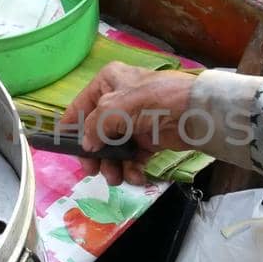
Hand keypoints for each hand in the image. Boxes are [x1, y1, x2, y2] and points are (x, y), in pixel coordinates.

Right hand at [60, 62, 197, 185]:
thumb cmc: (154, 101)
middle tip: (94, 172)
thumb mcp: (116, 108)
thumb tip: (86, 145)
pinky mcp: (148, 138)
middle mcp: (118, 100)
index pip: (80, 107)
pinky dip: (132, 168)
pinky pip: (132, 156)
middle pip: (96, 133)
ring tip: (117, 179)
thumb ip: (94, 126)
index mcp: (108, 82)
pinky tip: (136, 176)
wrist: (197, 113)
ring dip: (113, 165)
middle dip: (96, 154)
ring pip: (114, 147)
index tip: (65, 150)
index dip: (71, 129)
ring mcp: (133, 120)